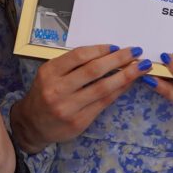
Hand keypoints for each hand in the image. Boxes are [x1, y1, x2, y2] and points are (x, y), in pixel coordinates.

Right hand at [9, 45, 143, 150]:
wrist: (32, 125)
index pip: (79, 56)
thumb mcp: (49, 75)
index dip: (101, 50)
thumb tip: (106, 54)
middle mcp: (57, 90)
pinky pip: (104, 103)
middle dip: (118, 60)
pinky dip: (119, 91)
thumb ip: (71, 65)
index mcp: (49, 73)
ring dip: (125, 76)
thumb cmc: (44, 94)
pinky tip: (128, 83)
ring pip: (103, 88)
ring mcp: (68, 108)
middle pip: (94, 71)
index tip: (117, 46)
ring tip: (140, 68)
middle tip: (135, 52)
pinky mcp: (79, 121)